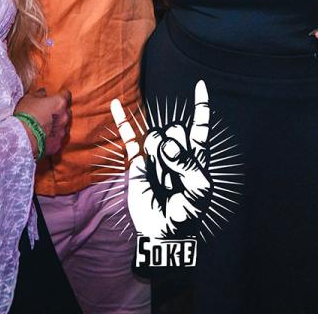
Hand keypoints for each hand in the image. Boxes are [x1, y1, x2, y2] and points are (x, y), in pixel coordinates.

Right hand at [15, 89, 71, 158]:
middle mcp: (65, 116)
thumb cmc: (25, 115)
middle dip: (60, 111)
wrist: (22, 138)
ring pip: (65, 125)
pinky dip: (54, 137)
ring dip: (58, 125)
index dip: (61, 95)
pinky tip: (45, 137)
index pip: (66, 94)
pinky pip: (59, 138)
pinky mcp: (59, 143)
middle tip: (49, 112)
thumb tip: (43, 92)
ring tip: (46, 126)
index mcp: (59, 103)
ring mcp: (63, 131)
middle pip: (67, 111)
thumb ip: (38, 94)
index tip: (56, 97)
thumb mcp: (28, 99)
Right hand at [111, 81, 211, 238]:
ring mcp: (156, 156)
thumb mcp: (199, 190)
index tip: (201, 85)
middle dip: (175, 150)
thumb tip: (166, 143)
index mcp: (196, 156)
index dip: (201, 106)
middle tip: (175, 178)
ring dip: (160, 157)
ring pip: (156, 136)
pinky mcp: (138, 163)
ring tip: (163, 181)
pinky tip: (116, 103)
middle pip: (176, 129)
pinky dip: (122, 120)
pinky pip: (129, 138)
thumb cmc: (187, 213)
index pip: (199, 126)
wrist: (163, 231)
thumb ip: (188, 164)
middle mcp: (176, 152)